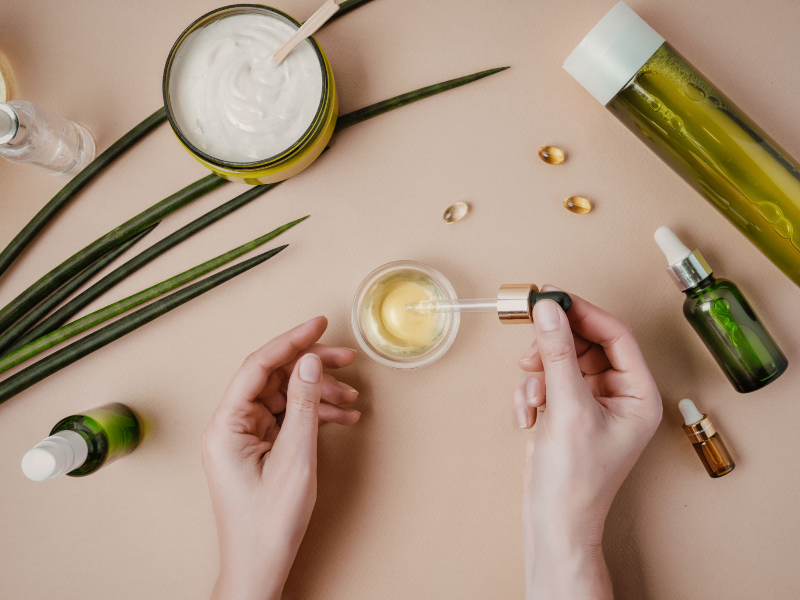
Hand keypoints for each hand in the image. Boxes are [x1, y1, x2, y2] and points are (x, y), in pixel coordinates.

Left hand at [202, 317, 359, 599]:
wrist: (260, 565)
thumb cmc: (268, 523)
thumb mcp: (294, 459)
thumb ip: (302, 405)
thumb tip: (310, 362)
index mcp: (226, 425)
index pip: (258, 366)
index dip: (291, 340)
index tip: (319, 324)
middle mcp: (231, 425)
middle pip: (274, 378)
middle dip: (312, 367)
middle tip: (346, 357)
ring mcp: (245, 437)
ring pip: (284, 397)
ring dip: (318, 393)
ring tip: (351, 397)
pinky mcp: (259, 448)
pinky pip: (288, 418)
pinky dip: (314, 415)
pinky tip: (341, 417)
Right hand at [513, 288, 661, 599]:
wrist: (553, 520)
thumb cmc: (575, 480)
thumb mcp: (567, 409)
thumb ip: (557, 354)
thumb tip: (549, 310)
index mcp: (639, 394)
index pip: (616, 335)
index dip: (583, 312)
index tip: (552, 297)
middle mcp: (620, 394)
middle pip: (587, 343)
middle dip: (555, 348)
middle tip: (531, 345)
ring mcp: (593, 402)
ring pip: (563, 360)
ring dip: (539, 373)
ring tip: (531, 395)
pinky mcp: (568, 409)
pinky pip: (548, 380)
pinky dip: (532, 392)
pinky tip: (527, 415)